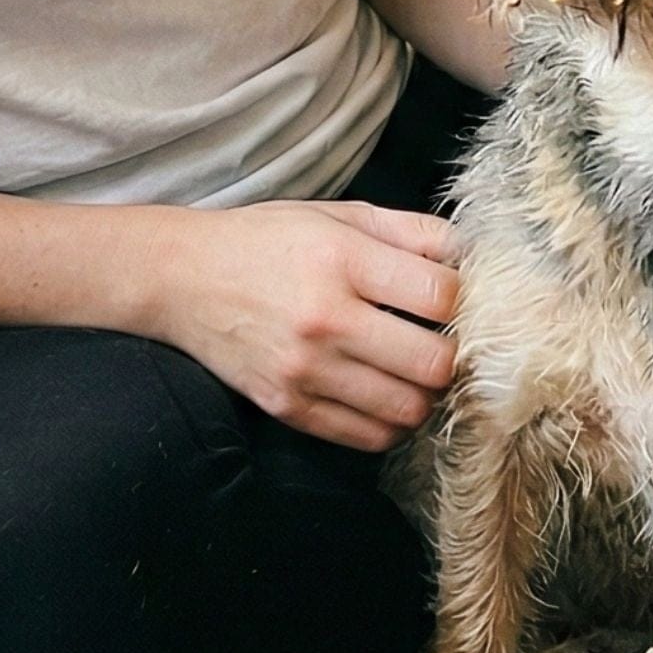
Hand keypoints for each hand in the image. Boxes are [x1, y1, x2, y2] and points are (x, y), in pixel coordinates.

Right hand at [142, 200, 459, 450]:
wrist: (182, 278)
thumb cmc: (264, 241)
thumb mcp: (335, 215)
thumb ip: (408, 230)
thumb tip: (470, 252)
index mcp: (341, 259)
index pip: (440, 297)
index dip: (463, 300)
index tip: (453, 301)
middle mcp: (326, 318)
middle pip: (434, 363)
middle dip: (451, 354)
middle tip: (441, 342)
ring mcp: (306, 370)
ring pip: (408, 408)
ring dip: (423, 394)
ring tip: (413, 370)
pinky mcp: (288, 407)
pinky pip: (368, 437)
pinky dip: (390, 423)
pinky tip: (384, 395)